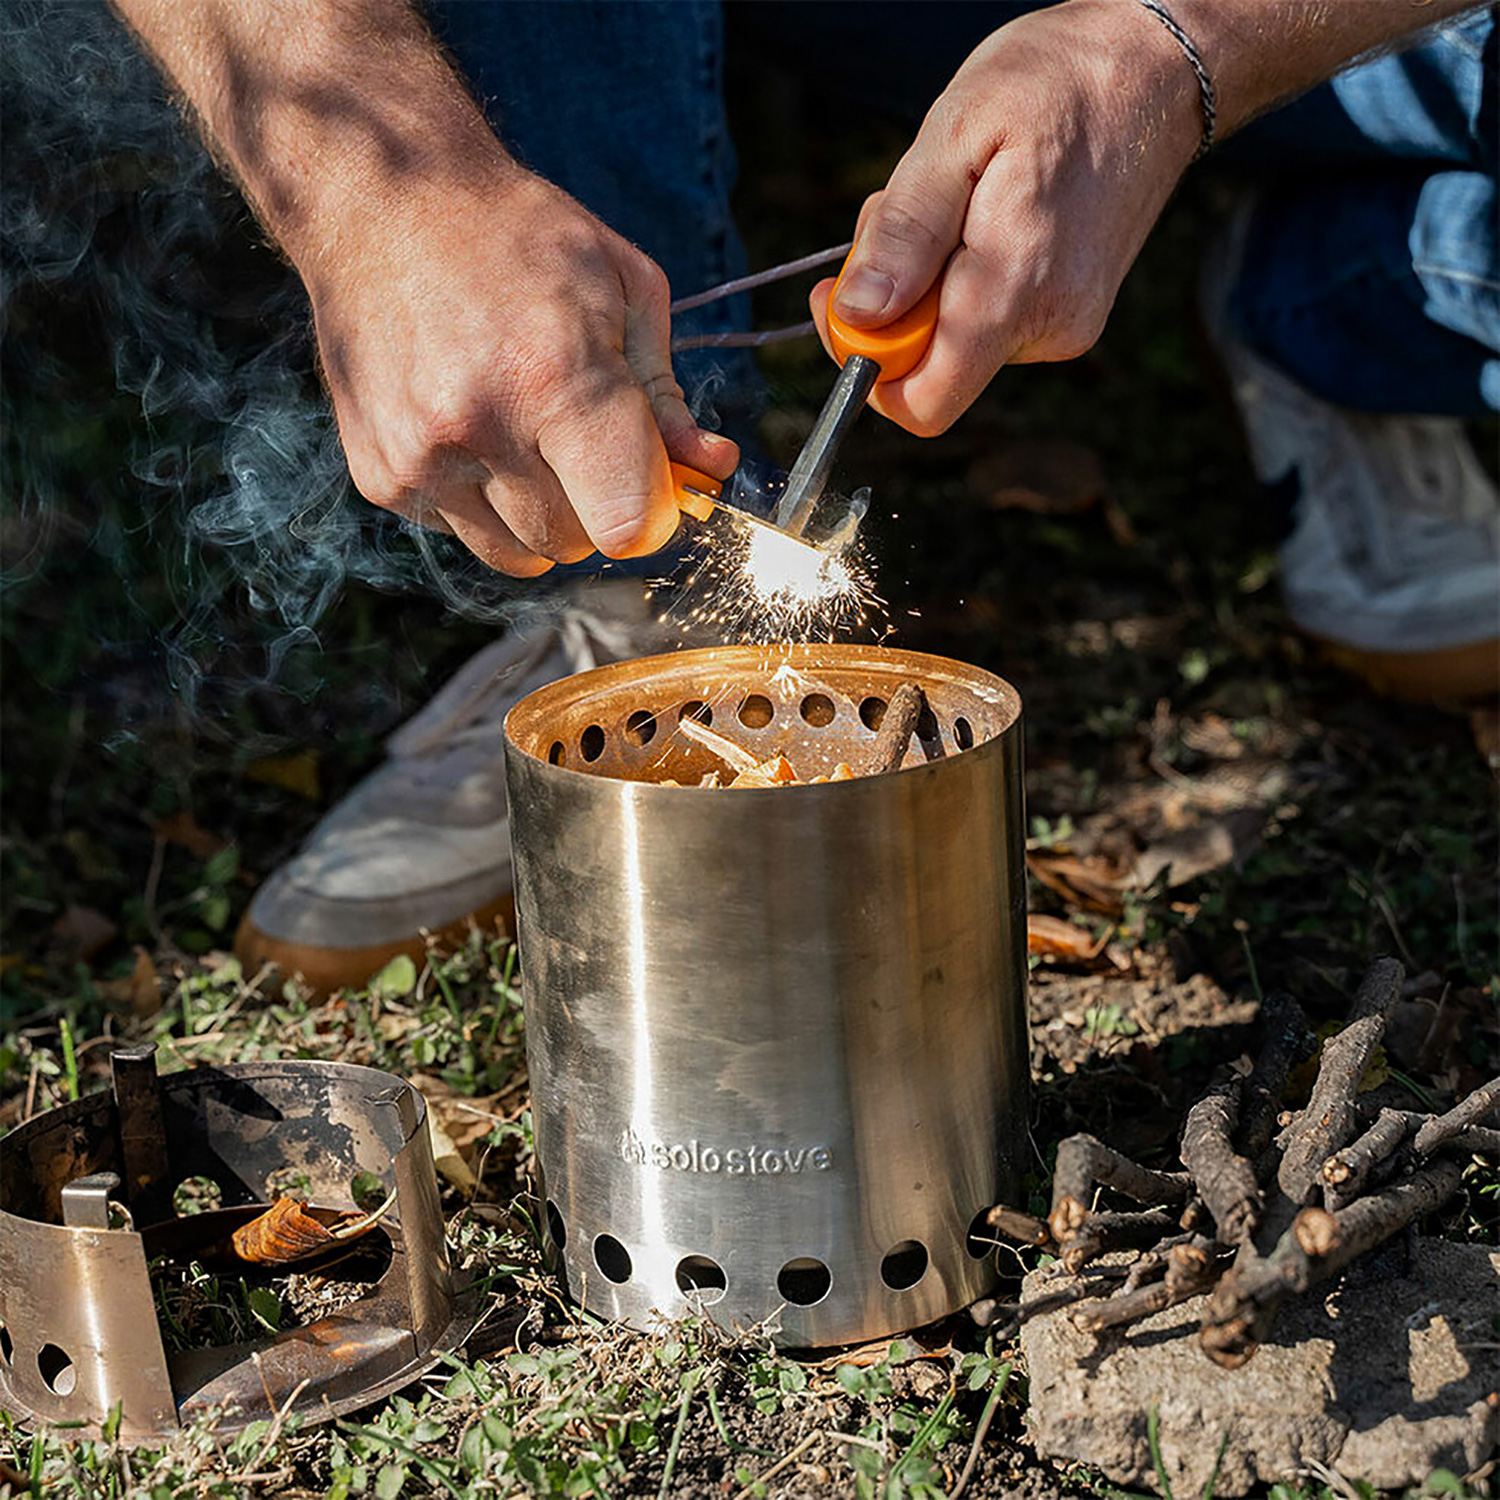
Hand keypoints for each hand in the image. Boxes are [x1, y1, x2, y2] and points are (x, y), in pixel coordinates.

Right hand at [306, 163, 737, 575]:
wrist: (380, 200)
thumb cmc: (518, 238)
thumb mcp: (622, 289)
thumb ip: (667, 395)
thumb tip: (712, 470)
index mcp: (558, 376)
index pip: (628, 524)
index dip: (653, 515)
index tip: (652, 484)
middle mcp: (482, 425)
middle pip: (577, 543)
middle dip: (596, 506)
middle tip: (584, 443)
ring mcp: (420, 457)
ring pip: (519, 554)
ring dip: (539, 516)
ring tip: (525, 436)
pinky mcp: (378, 475)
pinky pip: (461, 534)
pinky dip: (480, 502)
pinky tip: (470, 430)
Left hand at [810, 0, 1200, 436]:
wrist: (1156, 72)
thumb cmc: (1059, 83)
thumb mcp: (956, 134)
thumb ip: (905, 234)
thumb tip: (860, 316)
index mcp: (1016, 290)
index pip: (924, 402)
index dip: (865, 367)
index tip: (842, 305)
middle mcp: (1049, 328)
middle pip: (929, 367)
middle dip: (893, 301)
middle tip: (904, 210)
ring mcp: (1066, 327)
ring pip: (954, 339)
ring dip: (926, 281)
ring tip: (958, 194)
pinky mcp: (1070, 315)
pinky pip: (986, 319)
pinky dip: (961, 275)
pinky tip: (984, 210)